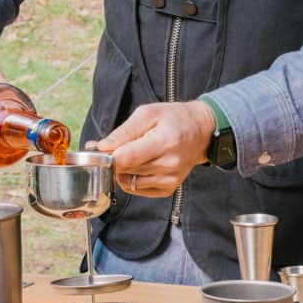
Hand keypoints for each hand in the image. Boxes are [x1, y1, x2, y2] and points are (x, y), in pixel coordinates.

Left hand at [94, 101, 214, 197]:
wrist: (201, 132)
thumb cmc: (174, 118)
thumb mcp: (148, 113)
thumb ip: (123, 131)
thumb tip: (101, 147)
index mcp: (165, 142)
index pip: (127, 158)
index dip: (109, 156)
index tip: (102, 149)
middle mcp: (169, 165)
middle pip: (125, 170)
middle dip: (114, 160)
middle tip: (116, 147)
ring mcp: (169, 180)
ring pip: (128, 182)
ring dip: (123, 170)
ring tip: (132, 154)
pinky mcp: (167, 189)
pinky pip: (136, 189)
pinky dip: (132, 178)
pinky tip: (140, 164)